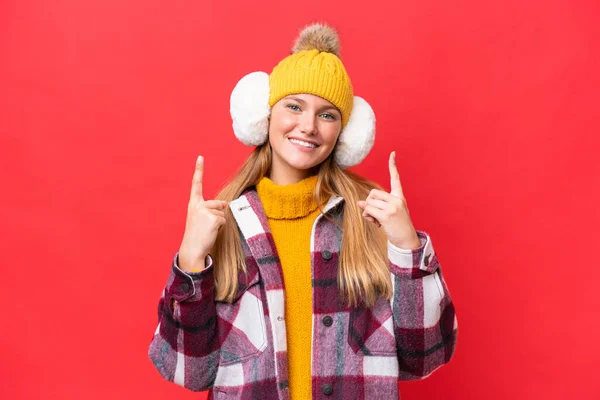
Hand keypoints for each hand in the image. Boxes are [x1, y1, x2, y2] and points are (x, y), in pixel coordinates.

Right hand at [178, 156, 227, 271]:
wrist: (192, 249)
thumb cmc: (197, 235)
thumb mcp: (201, 219)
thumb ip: (211, 209)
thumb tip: (226, 204)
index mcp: (193, 204)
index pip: (196, 184)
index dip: (199, 170)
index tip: (200, 157)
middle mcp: (198, 205)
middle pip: (218, 204)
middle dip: (218, 215)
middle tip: (206, 227)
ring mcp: (205, 211)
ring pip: (222, 213)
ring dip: (219, 223)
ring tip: (208, 230)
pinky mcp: (213, 218)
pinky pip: (224, 220)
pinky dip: (221, 227)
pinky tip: (211, 232)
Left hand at [357, 151, 420, 249]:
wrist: (407, 240)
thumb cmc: (398, 227)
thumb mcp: (389, 214)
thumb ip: (376, 206)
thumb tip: (360, 203)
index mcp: (399, 197)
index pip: (395, 179)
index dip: (393, 166)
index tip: (393, 153)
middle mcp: (397, 200)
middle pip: (373, 193)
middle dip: (369, 203)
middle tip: (374, 214)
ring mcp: (392, 207)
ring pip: (369, 202)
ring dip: (368, 212)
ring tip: (376, 221)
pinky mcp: (387, 215)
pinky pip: (369, 210)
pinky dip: (368, 216)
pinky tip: (376, 223)